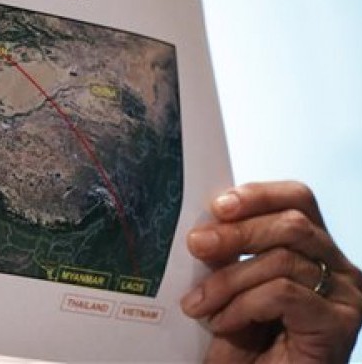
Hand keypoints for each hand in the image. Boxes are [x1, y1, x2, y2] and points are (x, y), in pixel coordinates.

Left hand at [182, 181, 361, 362]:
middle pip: (292, 223)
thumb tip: (203, 226)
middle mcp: (340, 268)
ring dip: (229, 280)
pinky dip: (244, 305)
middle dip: (236, 232)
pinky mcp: (340, 324)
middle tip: (195, 245)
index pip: (297, 199)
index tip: (217, 205)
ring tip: (198, 304)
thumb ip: (226, 255)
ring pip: (283, 259)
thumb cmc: (246, 346)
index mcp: (315, 249)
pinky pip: (284, 293)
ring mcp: (345, 296)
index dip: (258, 194)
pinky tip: (223, 324)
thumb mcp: (231, 288)